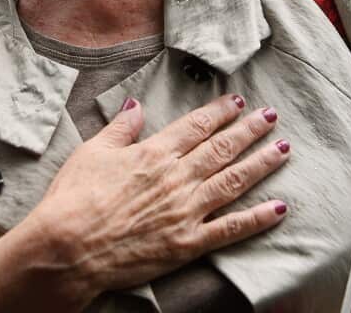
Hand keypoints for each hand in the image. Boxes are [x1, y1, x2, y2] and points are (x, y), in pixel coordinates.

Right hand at [27, 94, 289, 298]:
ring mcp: (186, 210)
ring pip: (234, 181)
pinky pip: (231, 228)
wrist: (67, 248)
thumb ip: (120, 128)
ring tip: (283, 150)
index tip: (238, 102)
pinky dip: (258, 218)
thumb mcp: (92, 152)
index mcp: (154, 152)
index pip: (196, 126)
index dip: (220, 112)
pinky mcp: (188, 243)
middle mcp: (177, 177)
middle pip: (222, 148)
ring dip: (261, 164)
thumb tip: (135, 104)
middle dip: (250, 130)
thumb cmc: (73, 199)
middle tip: (272, 116)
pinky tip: (280, 208)